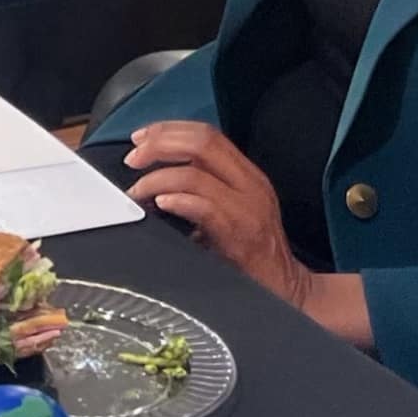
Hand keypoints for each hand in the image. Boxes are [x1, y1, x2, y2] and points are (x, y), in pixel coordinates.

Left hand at [122, 120, 320, 311]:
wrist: (285, 286)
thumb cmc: (252, 251)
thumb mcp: (232, 208)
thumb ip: (202, 187)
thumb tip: (155, 177)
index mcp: (246, 174)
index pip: (207, 134)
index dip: (169, 130)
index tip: (140, 138)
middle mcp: (250, 184)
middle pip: (201, 143)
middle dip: (160, 145)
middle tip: (132, 159)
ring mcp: (247, 207)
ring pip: (196, 174)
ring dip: (157, 179)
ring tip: (137, 191)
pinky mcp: (240, 234)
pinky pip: (204, 208)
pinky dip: (177, 201)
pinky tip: (160, 205)